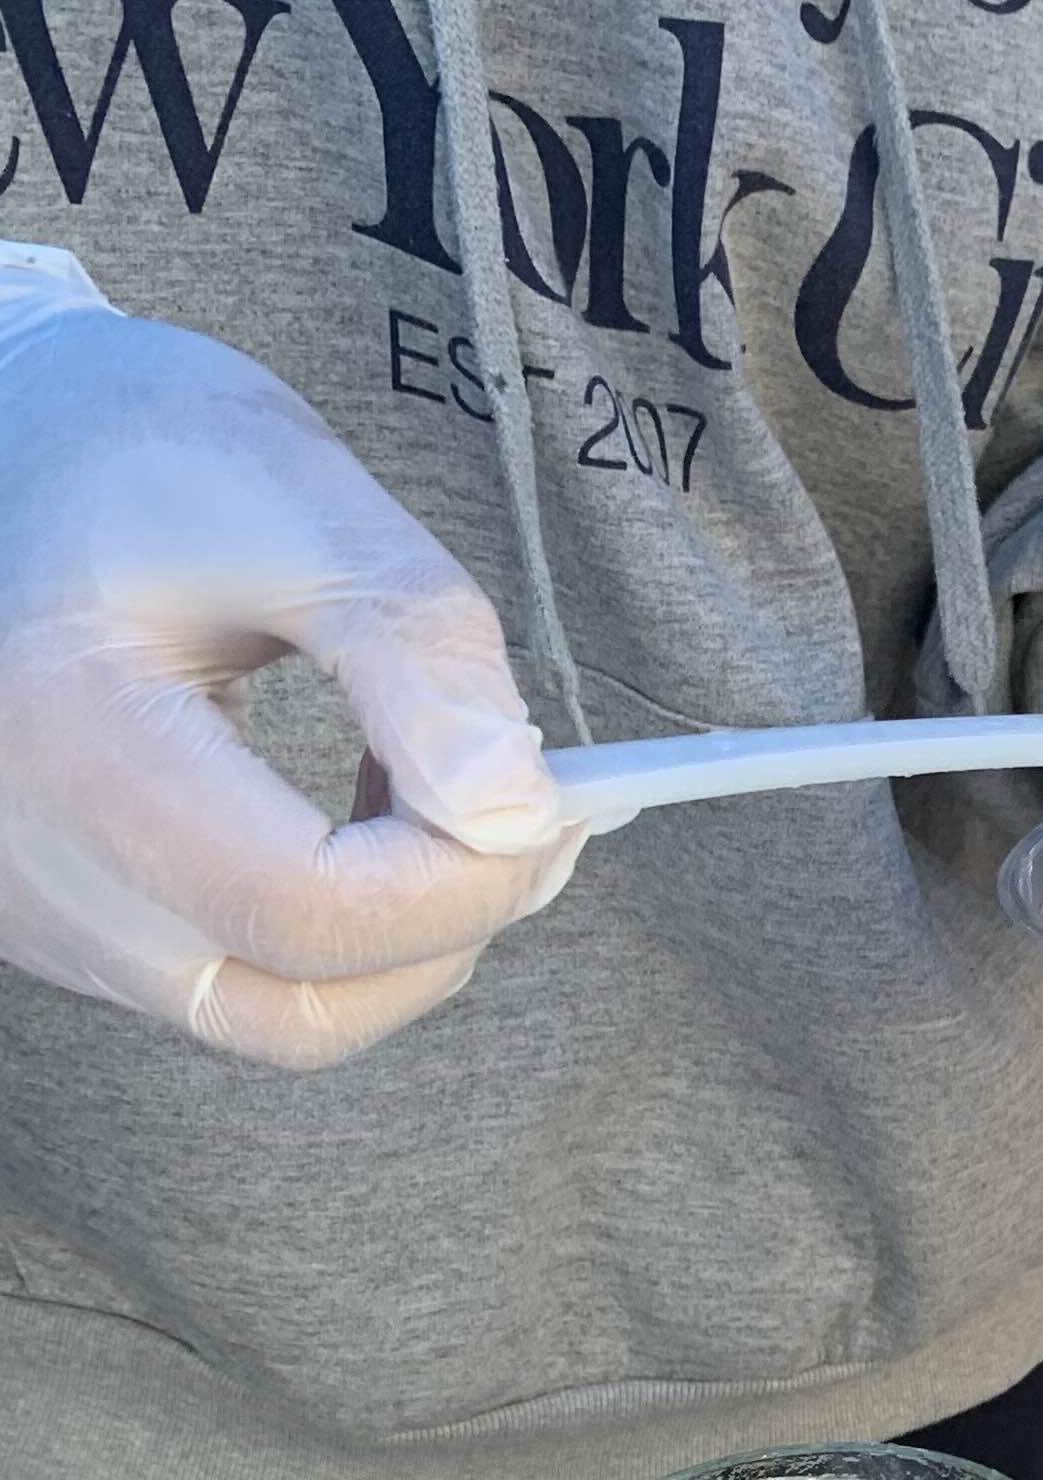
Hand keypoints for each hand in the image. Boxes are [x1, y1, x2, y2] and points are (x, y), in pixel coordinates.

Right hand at [0, 283, 584, 1069]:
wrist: (12, 461)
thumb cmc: (145, 460)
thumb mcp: (300, 509)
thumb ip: (420, 660)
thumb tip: (520, 819)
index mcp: (70, 734)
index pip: (307, 910)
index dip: (462, 882)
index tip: (552, 796)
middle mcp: (32, 859)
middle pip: (302, 999)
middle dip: (452, 918)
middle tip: (535, 806)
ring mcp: (41, 911)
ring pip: (277, 1019)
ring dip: (401, 941)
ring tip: (445, 805)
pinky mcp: (67, 927)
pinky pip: (236, 986)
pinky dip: (337, 936)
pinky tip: (364, 822)